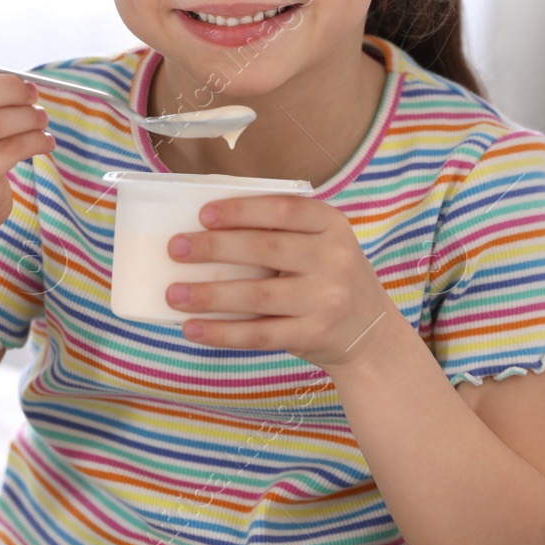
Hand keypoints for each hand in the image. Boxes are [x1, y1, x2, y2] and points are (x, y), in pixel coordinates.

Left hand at [165, 195, 399, 373]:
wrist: (370, 333)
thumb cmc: (327, 277)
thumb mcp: (320, 244)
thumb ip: (280, 233)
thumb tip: (204, 230)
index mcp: (332, 225)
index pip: (283, 209)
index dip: (241, 211)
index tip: (202, 214)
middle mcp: (334, 259)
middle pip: (264, 249)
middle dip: (214, 248)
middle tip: (175, 249)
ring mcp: (327, 299)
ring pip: (257, 295)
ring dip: (209, 295)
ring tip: (173, 293)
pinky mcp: (314, 335)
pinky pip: (259, 334)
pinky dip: (221, 332)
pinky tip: (192, 328)